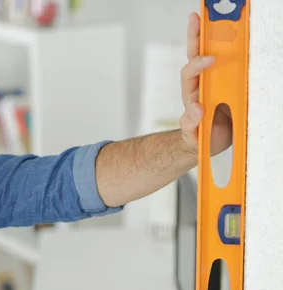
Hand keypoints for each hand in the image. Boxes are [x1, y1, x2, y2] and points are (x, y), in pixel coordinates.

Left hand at [179, 12, 231, 155]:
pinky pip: (227, 62)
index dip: (198, 65)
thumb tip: (194, 108)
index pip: (190, 73)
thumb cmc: (198, 136)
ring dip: (209, 35)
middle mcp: (199, 83)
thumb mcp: (192, 134)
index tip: (210, 59)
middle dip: (195, 36)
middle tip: (196, 17)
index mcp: (191, 93)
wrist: (206, 142)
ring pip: (209, 54)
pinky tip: (231, 30)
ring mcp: (211, 81)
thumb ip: (191, 124)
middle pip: (194, 55)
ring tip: (211, 15)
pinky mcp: (224, 83)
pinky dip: (227, 45)